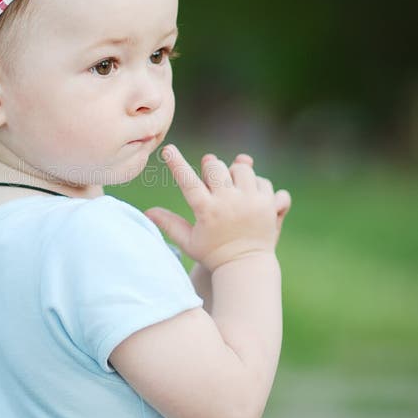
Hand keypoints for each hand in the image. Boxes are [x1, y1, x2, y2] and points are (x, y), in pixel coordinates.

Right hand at [144, 147, 291, 271]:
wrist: (246, 268)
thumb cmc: (213, 255)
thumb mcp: (188, 241)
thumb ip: (169, 223)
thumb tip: (147, 212)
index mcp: (207, 211)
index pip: (188, 181)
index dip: (176, 164)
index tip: (169, 149)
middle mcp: (229, 203)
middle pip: (216, 167)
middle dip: (212, 169)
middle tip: (212, 178)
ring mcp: (252, 202)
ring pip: (242, 169)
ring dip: (236, 174)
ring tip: (233, 188)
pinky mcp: (269, 205)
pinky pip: (263, 182)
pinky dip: (257, 186)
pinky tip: (252, 198)